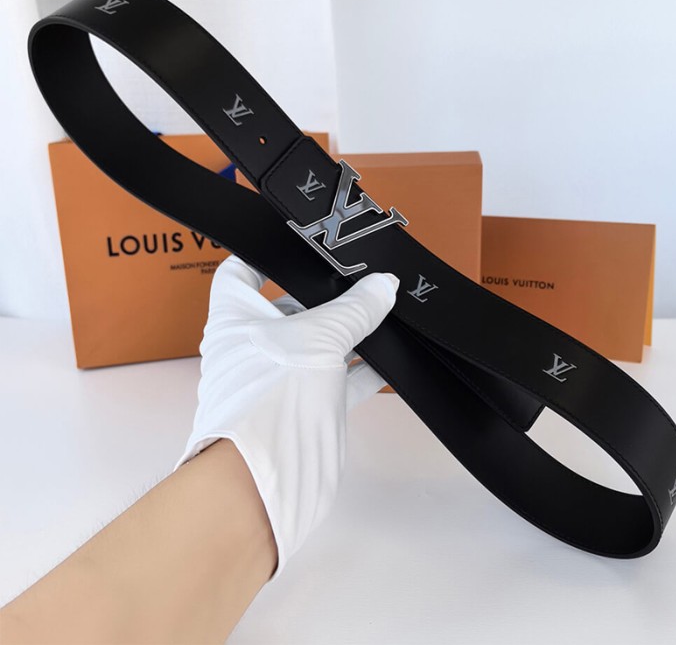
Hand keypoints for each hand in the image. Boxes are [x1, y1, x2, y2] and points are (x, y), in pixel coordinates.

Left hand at [174, 254, 398, 580]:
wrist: (261, 481)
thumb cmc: (268, 400)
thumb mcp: (316, 338)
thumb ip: (353, 309)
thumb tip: (383, 285)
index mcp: (236, 317)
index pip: (241, 272)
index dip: (265, 253)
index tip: (301, 242)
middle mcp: (254, 345)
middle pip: (291, 305)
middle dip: (325, 292)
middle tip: (362, 272)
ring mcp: (281, 377)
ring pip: (319, 341)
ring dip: (348, 328)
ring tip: (383, 305)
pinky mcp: (307, 405)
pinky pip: (339, 377)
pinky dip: (363, 366)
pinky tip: (391, 355)